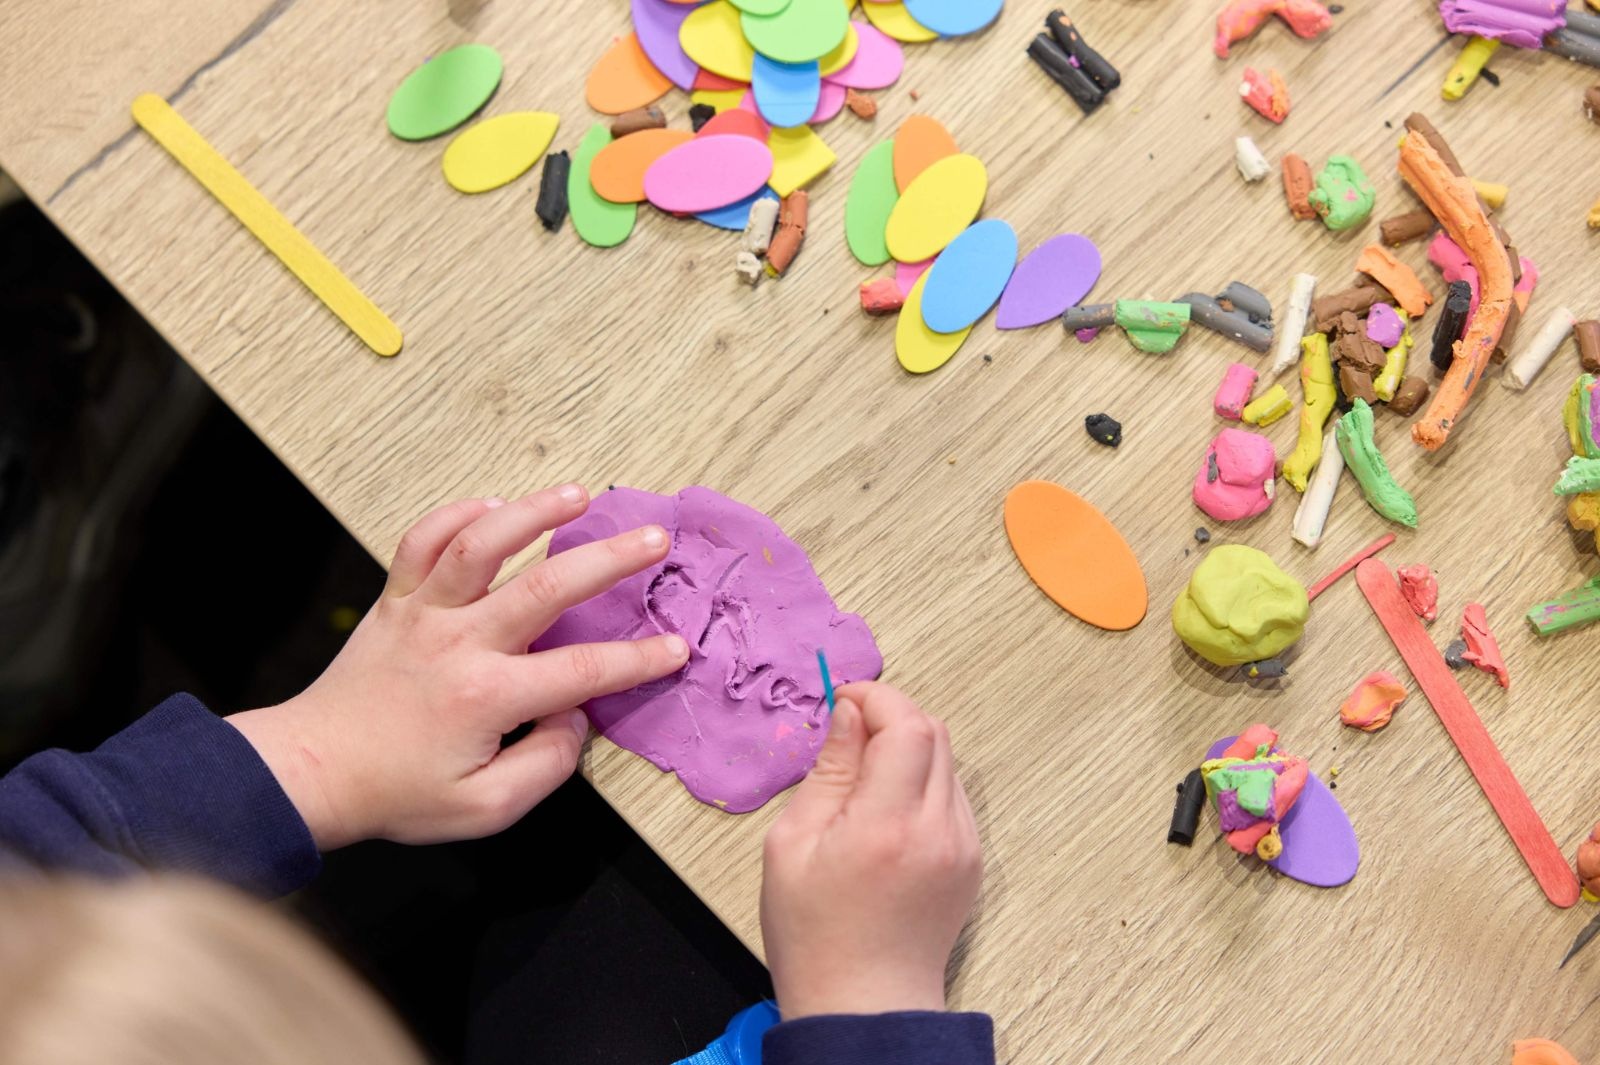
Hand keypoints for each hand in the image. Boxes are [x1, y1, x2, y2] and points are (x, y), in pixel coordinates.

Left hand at [227, 485, 689, 849]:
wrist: (309, 772)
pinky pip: (423, 541)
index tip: (675, 646)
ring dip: (533, 512)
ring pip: (482, 543)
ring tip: (578, 496)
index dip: (638, 659)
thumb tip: (573, 719)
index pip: (583, 670)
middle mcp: (460, 642)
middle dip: (610, 558)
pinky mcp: (394, 601)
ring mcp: (423, 614)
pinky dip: (458, 515)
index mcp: (489, 696)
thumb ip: (544, 766)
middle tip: (653, 538)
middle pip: (547, 585)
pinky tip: (493, 505)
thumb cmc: (397, 794)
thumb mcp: (484, 809)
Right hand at [760, 682, 980, 1019]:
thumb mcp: (794, 844)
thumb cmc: (814, 934)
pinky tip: (886, 808)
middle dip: (892, 715)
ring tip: (863, 777)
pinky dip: (922, 781)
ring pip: (947, 760)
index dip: (876, 699)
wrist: (864, 1005)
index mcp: (888, 825)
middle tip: (849, 731)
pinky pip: (951, 795)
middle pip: (935, 732)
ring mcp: (963, 846)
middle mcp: (938, 830)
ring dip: (908, 747)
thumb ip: (829, 771)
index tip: (844, 701)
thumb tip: (848, 715)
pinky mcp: (971, 860)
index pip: (907, 725)